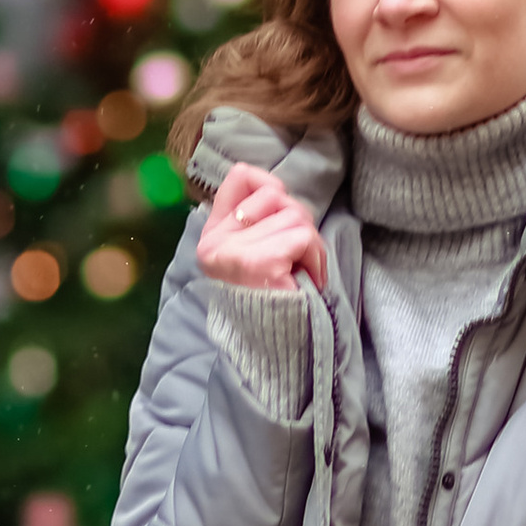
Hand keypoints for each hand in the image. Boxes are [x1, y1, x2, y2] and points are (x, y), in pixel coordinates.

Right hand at [197, 160, 327, 294]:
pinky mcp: (259, 262)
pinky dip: (314, 258)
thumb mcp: (255, 253)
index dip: (269, 183)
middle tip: (297, 257)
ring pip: (294, 216)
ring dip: (311, 245)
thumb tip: (276, 189)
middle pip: (275, 196)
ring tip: (302, 271)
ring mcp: (234, 251)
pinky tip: (305, 279)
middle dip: (298, 222)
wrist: (270, 348)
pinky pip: (303, 237)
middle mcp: (214, 241)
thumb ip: (257, 219)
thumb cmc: (269, 300)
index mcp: (211, 235)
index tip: (281, 209)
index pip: (239, 177)